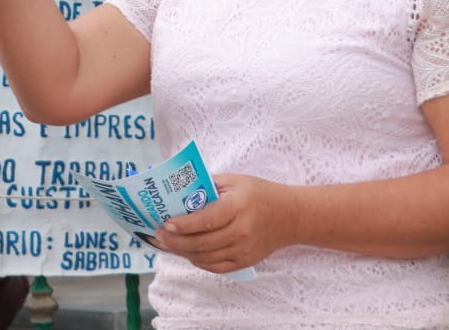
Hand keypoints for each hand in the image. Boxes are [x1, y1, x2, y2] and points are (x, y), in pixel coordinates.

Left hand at [153, 174, 297, 273]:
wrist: (290, 216)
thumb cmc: (259, 194)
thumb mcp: (235, 181)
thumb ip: (208, 185)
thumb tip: (179, 191)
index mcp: (238, 207)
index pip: (206, 219)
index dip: (183, 224)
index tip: (165, 224)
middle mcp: (242, 231)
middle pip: (202, 242)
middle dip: (176, 241)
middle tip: (158, 235)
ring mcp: (244, 250)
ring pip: (206, 257)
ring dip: (183, 252)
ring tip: (168, 244)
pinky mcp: (245, 261)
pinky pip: (216, 267)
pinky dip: (198, 261)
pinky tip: (187, 253)